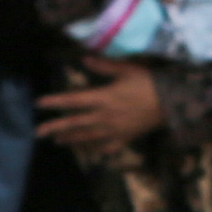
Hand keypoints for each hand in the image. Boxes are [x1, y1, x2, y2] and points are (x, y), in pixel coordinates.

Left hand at [36, 58, 159, 157]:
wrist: (173, 102)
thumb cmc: (149, 82)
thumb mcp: (127, 69)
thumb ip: (104, 66)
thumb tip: (84, 59)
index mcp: (103, 98)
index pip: (73, 100)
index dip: (55, 101)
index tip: (39, 104)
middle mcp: (105, 116)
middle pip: (76, 123)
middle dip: (56, 127)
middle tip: (39, 132)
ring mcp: (115, 130)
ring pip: (89, 136)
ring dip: (72, 139)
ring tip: (58, 142)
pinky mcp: (127, 137)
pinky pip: (111, 146)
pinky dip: (102, 150)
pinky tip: (95, 153)